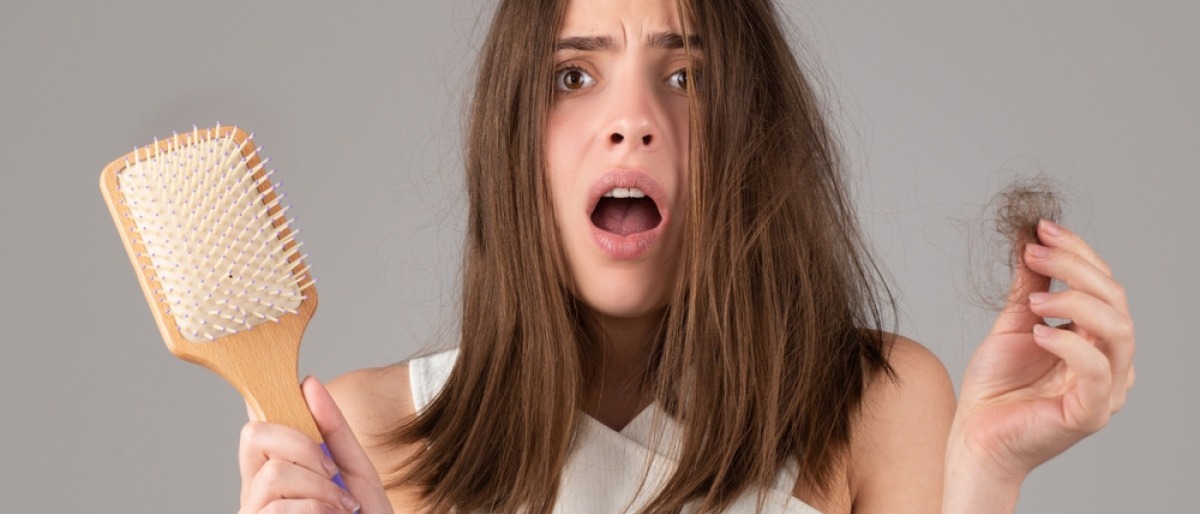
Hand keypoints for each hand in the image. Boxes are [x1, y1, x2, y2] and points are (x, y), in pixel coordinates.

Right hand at [239, 377, 393, 513]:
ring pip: (273, 473)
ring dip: (320, 488)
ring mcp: (253, 511)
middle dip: (302, 446)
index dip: (278, 414)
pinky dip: (317, 510)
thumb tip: (309, 383)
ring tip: (340, 508)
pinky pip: (280, 506)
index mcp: (272, 468)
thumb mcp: (353, 467)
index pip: (256, 425)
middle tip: (332, 472)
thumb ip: (332, 428)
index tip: (318, 438)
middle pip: (253, 435)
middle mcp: (254, 490)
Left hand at [953, 219, 1134, 482]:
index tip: (1041, 228)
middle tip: (1035, 252)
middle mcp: (1111, 360)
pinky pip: (1097, 371)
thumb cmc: (996, 386)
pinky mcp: (1090, 413)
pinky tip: (1038, 332)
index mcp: (1097, 338)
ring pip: (1118, 329)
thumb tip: (1031, 241)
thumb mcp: (1013, 324)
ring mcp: (1106, 388)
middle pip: (1115, 300)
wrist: (974, 435)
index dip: (1078, 252)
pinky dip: (1069, 343)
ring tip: (1035, 301)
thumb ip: (1030, 288)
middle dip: (1075, 267)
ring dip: (1076, 302)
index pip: (1104, 284)